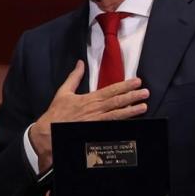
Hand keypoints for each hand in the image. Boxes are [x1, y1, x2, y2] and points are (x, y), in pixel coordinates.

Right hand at [27, 60, 148, 172]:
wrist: (49, 132)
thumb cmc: (56, 112)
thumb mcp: (64, 92)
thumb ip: (74, 77)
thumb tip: (80, 63)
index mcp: (88, 99)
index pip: (110, 90)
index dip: (124, 86)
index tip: (136, 82)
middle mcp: (95, 110)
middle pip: (117, 102)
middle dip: (132, 96)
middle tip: (145, 92)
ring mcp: (96, 122)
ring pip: (117, 115)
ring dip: (131, 111)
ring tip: (144, 106)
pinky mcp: (95, 131)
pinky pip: (112, 127)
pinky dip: (122, 124)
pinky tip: (132, 121)